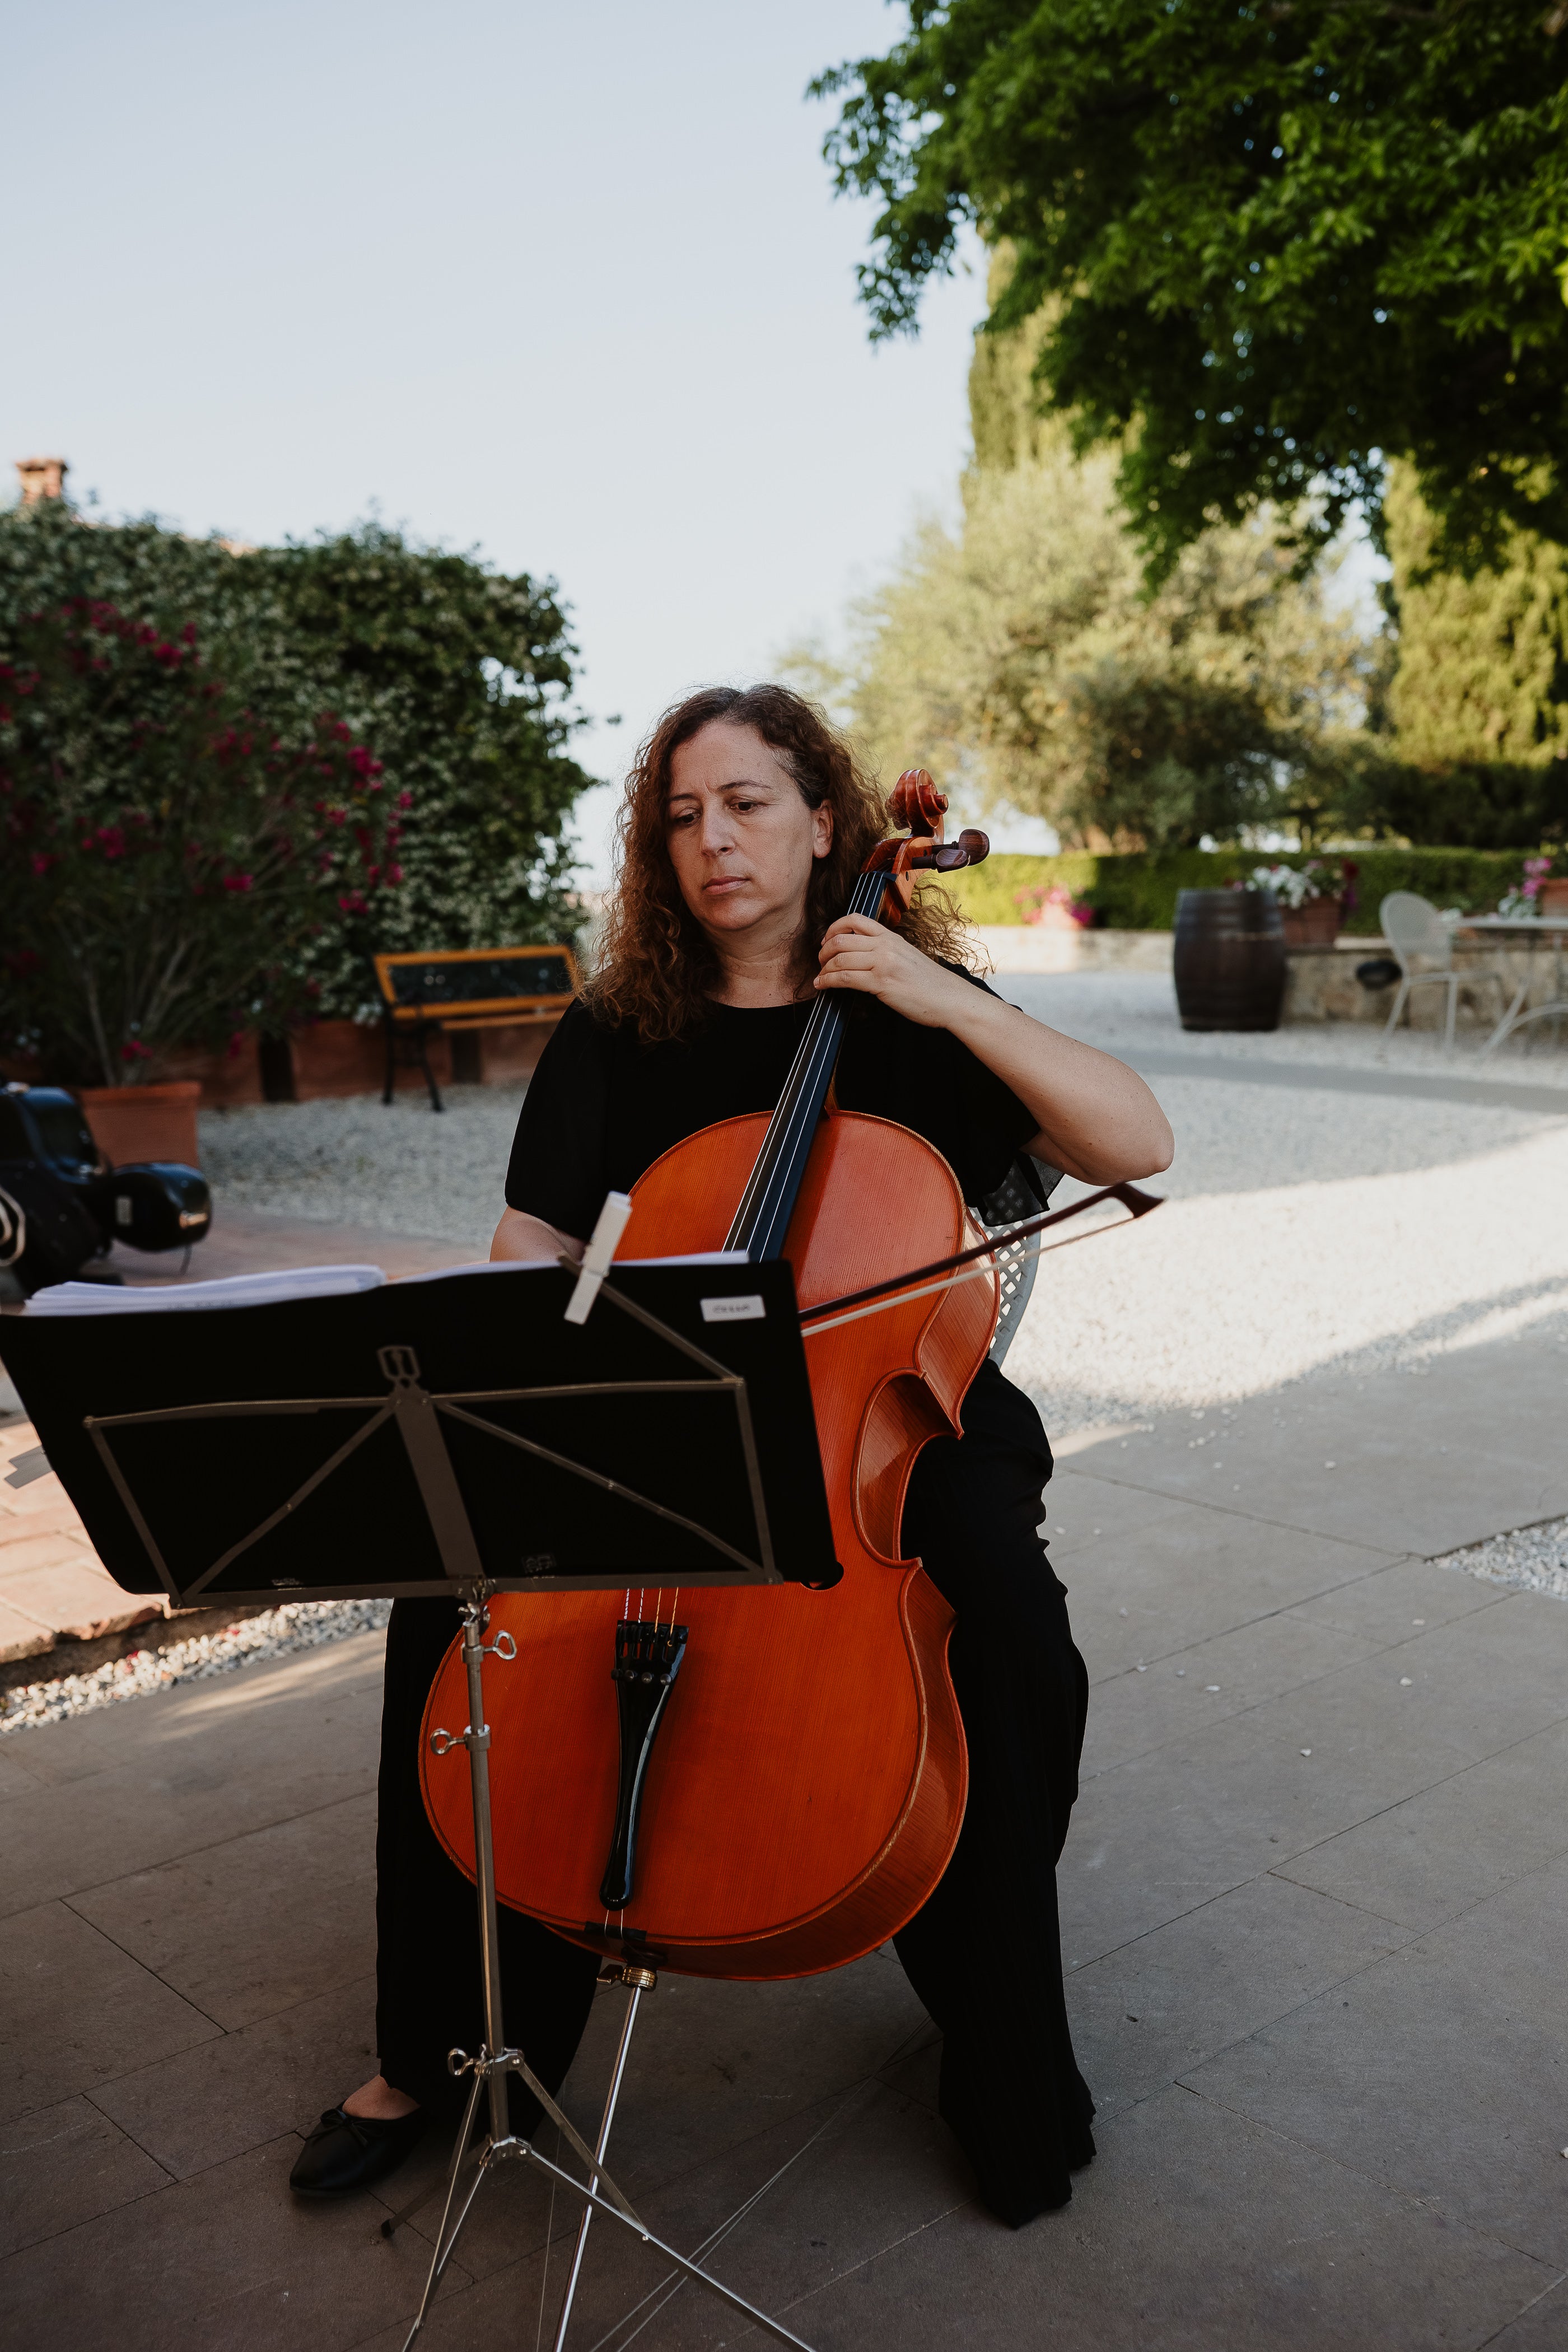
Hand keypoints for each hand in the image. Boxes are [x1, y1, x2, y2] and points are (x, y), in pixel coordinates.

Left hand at [814, 914, 973, 1028]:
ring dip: (824, 968)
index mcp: (891, 937)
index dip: (834, 927)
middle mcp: (885, 945)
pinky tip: (823, 985)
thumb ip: (886, 951)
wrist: (949, 998)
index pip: (855, 919)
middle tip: (820, 961)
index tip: (826, 940)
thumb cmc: (930, 983)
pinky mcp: (881, 982)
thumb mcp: (907, 956)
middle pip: (841, 939)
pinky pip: (844, 978)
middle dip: (823, 951)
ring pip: (839, 958)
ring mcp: (883, 963)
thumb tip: (863, 956)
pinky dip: (828, 981)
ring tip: (820, 976)